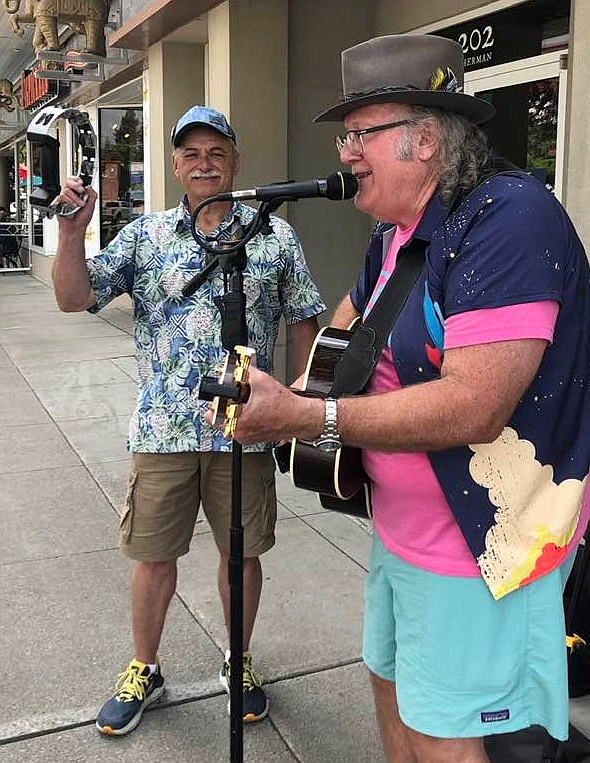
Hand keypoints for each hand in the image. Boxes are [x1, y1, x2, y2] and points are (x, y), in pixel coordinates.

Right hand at [55, 176, 96, 229]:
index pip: (75, 180)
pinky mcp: (59, 202)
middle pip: (68, 181)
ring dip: (75, 197)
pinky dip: (69, 201)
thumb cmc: (82, 218)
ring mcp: (65, 198)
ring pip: (66, 190)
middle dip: (76, 184)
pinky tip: (73, 206)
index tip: (82, 183)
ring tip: (80, 205)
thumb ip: (92, 195)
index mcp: (78, 193)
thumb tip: (89, 187)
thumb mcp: (92, 206)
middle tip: (81, 190)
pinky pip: (62, 197)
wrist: (76, 227)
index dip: (78, 179)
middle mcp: (71, 194)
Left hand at [205, 367, 322, 444]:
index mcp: (238, 422)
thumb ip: (244, 371)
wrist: (300, 417)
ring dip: (235, 410)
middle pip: (219, 416)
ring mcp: (245, 438)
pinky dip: (244, 417)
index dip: (218, 399)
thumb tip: (234, 367)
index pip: (211, 413)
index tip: (224, 394)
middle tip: (237, 396)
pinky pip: (240, 426)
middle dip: (226, 404)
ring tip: (248, 402)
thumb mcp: (262, 380)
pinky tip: (254, 409)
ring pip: (229, 421)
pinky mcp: (252, 438)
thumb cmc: (285, 405)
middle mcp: (240, 434)